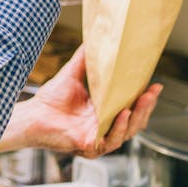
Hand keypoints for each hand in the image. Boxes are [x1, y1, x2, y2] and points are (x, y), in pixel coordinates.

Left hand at [0, 45, 161, 157]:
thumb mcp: (72, 75)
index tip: (155, 84)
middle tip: (153, 91)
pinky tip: (123, 114)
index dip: (144, 98)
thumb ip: (83, 60)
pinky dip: (118, 127)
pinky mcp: (91, 146)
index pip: (132, 107)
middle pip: (135, 121)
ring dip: (138, 116)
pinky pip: (110, 140)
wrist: (33, 115)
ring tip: (143, 100)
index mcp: (103, 113)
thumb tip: (91, 40)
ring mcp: (99, 139)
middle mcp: (104, 127)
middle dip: (147, 106)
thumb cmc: (50, 100)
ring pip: (127, 131)